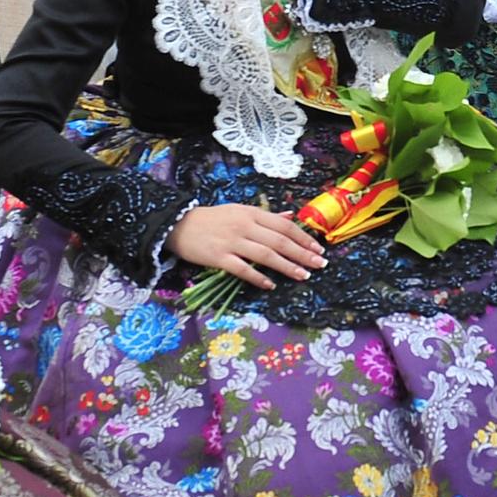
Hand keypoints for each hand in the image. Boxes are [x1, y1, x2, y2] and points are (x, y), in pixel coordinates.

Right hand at [164, 205, 325, 289]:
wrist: (178, 224)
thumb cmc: (212, 219)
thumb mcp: (239, 210)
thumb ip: (265, 216)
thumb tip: (290, 217)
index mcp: (251, 213)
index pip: (284, 226)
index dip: (303, 238)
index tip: (318, 249)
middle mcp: (244, 226)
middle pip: (279, 241)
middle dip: (302, 254)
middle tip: (319, 265)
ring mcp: (232, 242)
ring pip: (266, 255)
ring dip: (287, 266)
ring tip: (302, 275)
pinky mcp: (219, 258)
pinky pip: (242, 269)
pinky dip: (258, 277)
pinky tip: (271, 285)